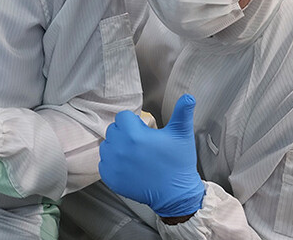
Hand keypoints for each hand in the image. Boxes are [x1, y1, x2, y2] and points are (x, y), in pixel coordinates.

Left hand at [99, 95, 204, 217]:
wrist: (176, 195)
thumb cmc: (178, 164)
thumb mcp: (182, 135)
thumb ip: (182, 113)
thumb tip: (188, 97)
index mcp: (134, 135)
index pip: (122, 117)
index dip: (133, 122)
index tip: (143, 131)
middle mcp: (120, 149)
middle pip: (114, 130)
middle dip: (125, 133)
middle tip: (140, 143)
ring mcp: (113, 164)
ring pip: (107, 146)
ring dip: (117, 147)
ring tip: (134, 154)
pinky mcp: (110, 178)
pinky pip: (104, 163)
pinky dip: (113, 163)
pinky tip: (128, 166)